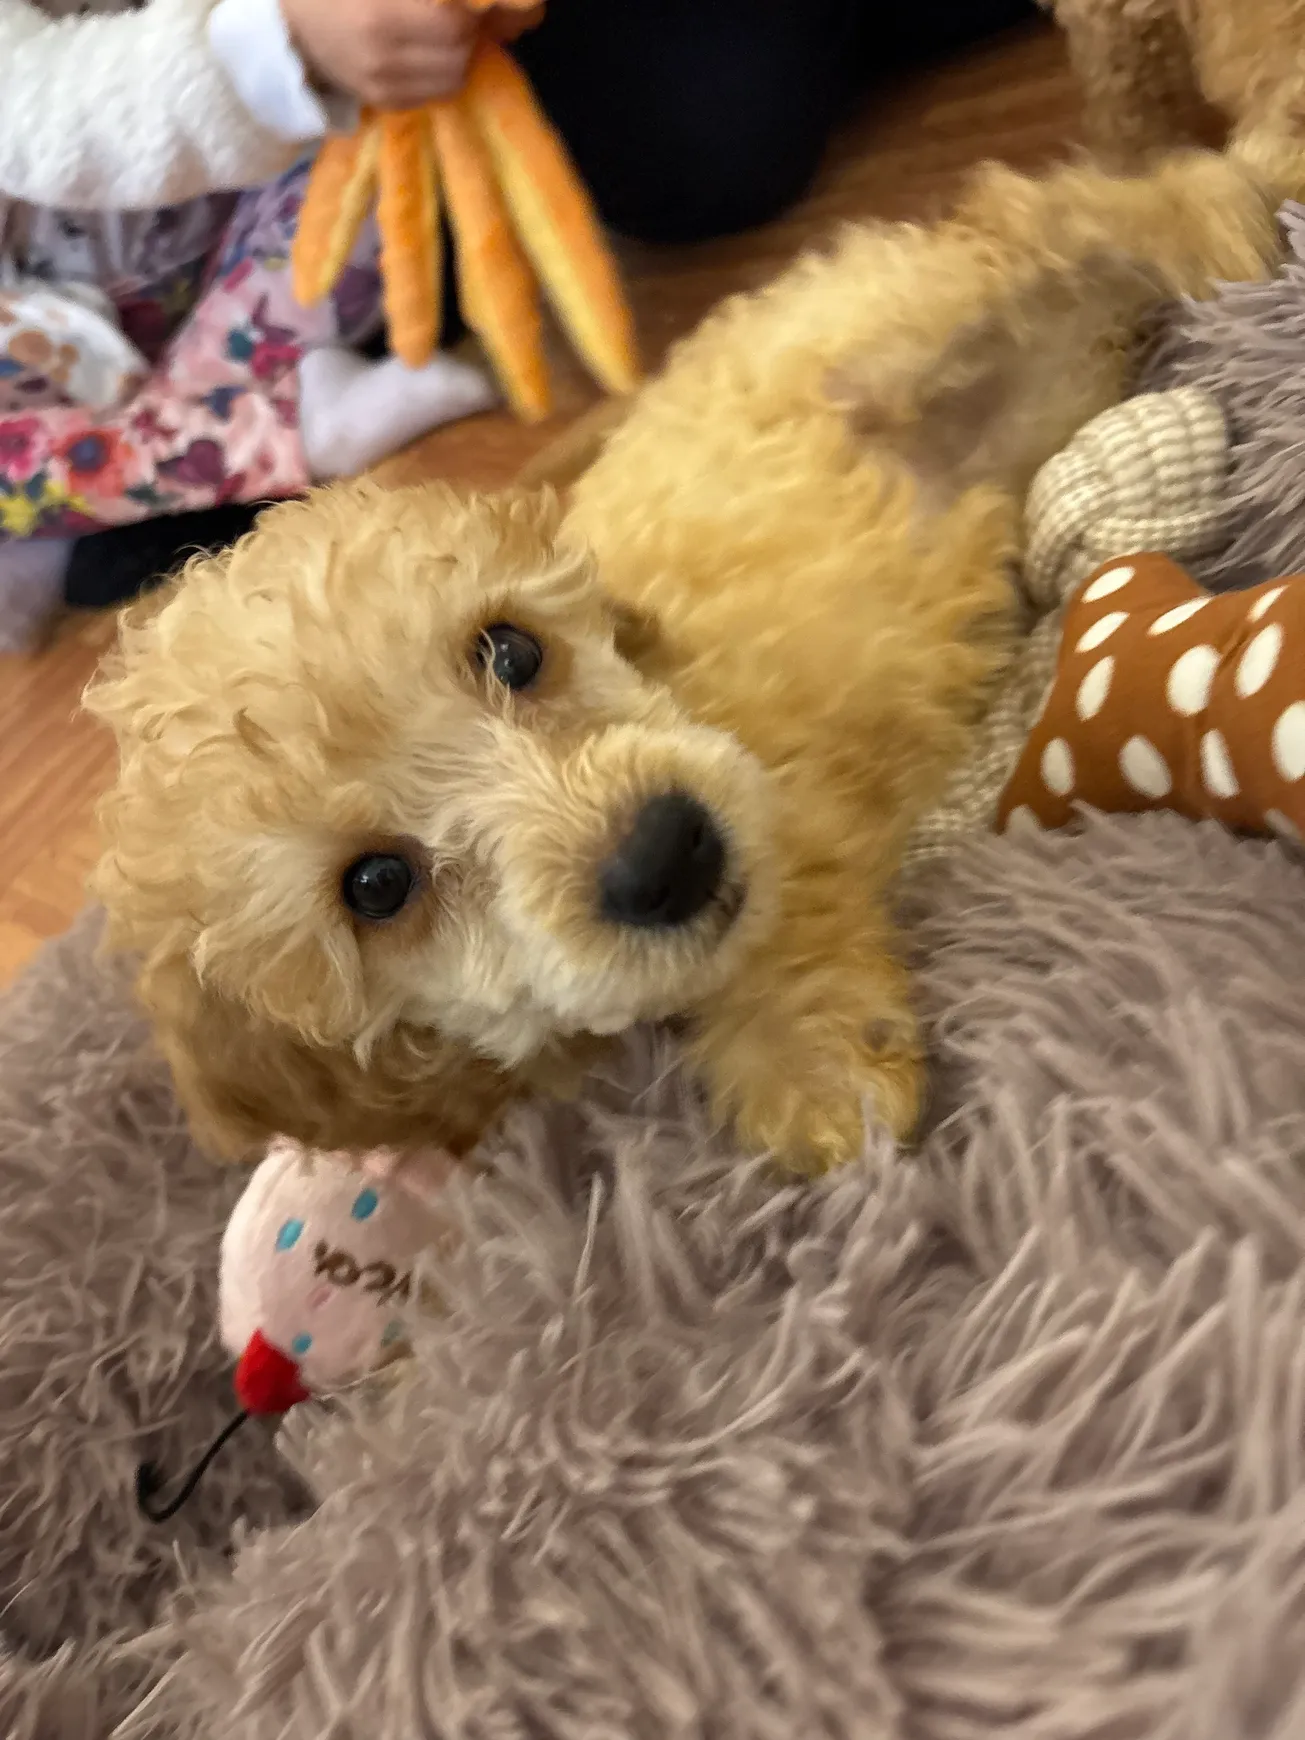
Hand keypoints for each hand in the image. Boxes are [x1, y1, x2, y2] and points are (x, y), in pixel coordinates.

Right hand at [282, 0, 542, 111]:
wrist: (291, 28)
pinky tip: (425, 56)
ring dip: (457, 58)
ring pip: (452, 81)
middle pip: (458, 56)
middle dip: (466, 35)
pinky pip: (434, 95)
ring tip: (441, 38)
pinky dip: (439, 75)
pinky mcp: (384, 103)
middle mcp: (384, 59)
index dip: (466, 14)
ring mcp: (384, 87)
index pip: (452, 26)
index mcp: (381, 17)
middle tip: (455, 19)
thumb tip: (470, 4)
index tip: (462, 6)